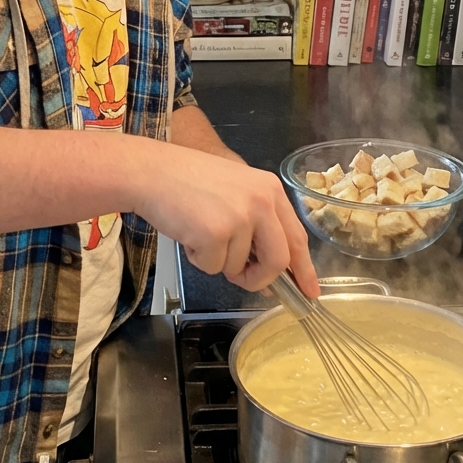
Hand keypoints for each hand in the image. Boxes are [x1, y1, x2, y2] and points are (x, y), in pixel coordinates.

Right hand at [133, 145, 317, 296]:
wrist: (152, 171)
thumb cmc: (188, 182)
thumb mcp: (235, 194)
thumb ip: (258, 228)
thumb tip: (271, 275)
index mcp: (270, 190)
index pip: (297, 237)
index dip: (305, 268)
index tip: (310, 291)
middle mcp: (261, 202)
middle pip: (278, 260)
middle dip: (259, 279)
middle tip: (242, 279)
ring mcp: (240, 217)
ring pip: (239, 267)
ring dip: (218, 262)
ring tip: (199, 232)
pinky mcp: (215, 233)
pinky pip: (212, 267)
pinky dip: (198, 260)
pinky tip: (188, 233)